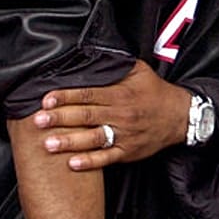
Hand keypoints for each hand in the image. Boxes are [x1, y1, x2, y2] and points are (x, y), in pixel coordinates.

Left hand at [35, 61, 190, 169]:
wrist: (181, 116)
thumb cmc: (155, 92)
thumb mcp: (139, 70)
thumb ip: (115, 64)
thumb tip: (91, 54)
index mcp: (120, 94)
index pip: (88, 94)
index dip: (66, 97)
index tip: (47, 99)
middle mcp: (121, 115)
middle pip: (86, 116)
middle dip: (60, 118)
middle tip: (38, 121)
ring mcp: (125, 135)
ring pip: (94, 139)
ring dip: (70, 141)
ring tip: (48, 144)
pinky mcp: (129, 152)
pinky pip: (107, 158)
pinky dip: (90, 162)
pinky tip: (73, 163)